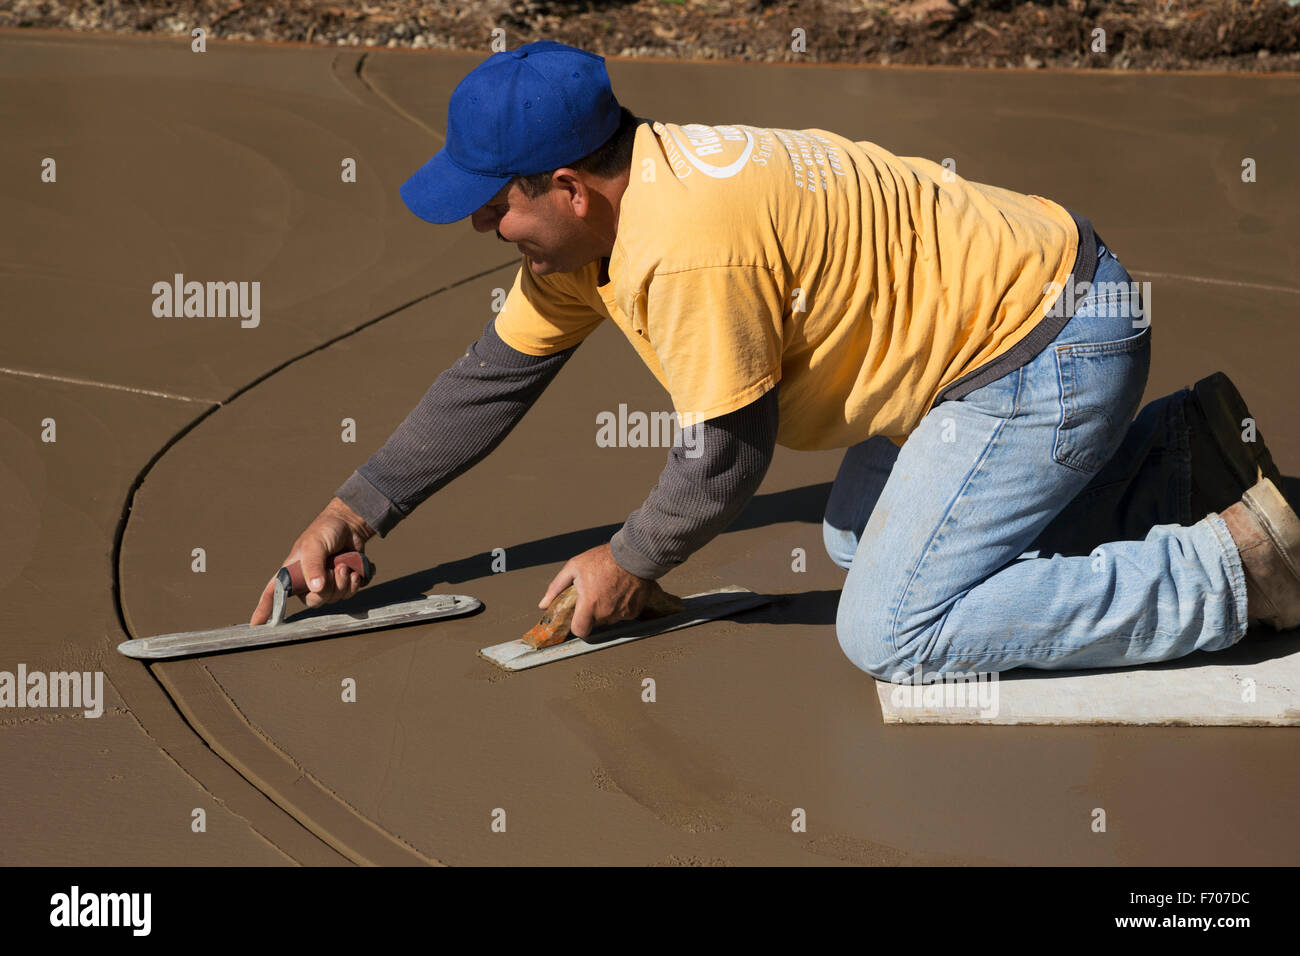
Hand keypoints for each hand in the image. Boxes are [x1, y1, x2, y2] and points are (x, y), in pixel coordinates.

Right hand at [249, 497, 374, 624]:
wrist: (350, 525)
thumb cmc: (325, 531)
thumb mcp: (314, 544)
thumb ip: (313, 565)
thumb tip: (316, 589)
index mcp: (292, 572)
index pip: (273, 593)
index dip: (264, 609)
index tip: (255, 624)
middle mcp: (307, 582)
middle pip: (314, 601)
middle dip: (328, 588)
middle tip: (335, 569)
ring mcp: (326, 584)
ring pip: (333, 599)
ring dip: (343, 583)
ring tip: (344, 565)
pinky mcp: (343, 584)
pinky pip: (348, 595)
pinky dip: (354, 584)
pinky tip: (354, 572)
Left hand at [538, 543, 654, 638]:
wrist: (633, 554)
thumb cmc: (603, 559)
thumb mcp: (574, 567)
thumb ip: (556, 588)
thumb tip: (543, 605)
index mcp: (589, 604)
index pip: (580, 631)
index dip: (577, 625)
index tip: (578, 616)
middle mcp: (606, 613)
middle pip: (595, 623)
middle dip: (592, 613)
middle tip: (594, 594)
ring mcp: (622, 613)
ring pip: (609, 619)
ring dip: (606, 610)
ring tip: (607, 590)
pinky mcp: (634, 611)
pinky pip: (623, 615)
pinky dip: (620, 607)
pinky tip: (620, 592)